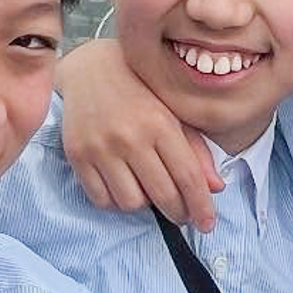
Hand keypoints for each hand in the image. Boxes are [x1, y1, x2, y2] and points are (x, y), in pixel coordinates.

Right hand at [57, 40, 222, 228]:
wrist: (90, 68)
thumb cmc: (140, 91)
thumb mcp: (174, 113)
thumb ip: (196, 150)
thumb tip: (216, 188)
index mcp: (160, 123)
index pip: (188, 176)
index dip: (201, 206)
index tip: (207, 224)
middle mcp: (130, 137)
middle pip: (162, 195)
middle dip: (177, 212)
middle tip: (181, 214)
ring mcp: (101, 148)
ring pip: (130, 202)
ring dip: (143, 204)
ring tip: (147, 189)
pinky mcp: (77, 155)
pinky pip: (101, 199)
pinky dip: (116, 202)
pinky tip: (123, 186)